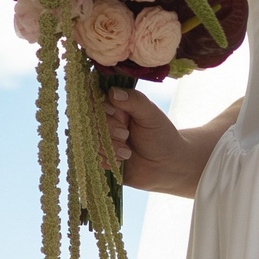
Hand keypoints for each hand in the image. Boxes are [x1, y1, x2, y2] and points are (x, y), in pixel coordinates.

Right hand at [103, 89, 236, 197]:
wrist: (168, 166)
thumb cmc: (162, 136)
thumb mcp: (151, 115)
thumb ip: (134, 101)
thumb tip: (113, 92)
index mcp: (116, 106)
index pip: (96, 100)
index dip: (104, 110)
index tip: (120, 116)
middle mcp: (106, 121)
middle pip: (90, 121)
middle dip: (108, 131)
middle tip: (126, 135)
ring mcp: (103, 140)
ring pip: (91, 140)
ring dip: (109, 147)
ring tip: (127, 152)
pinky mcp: (103, 157)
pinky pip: (93, 157)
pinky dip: (107, 160)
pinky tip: (122, 161)